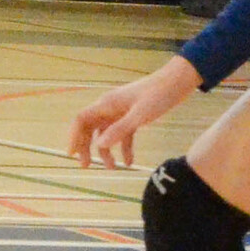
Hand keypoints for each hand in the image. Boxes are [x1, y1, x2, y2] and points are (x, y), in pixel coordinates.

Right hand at [70, 58, 199, 167]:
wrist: (177, 82)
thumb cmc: (158, 95)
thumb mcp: (140, 115)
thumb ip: (120, 130)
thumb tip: (99, 145)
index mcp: (107, 104)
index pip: (81, 120)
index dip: (74, 136)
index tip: (72, 154)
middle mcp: (110, 107)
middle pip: (90, 128)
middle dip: (86, 147)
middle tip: (87, 166)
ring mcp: (121, 111)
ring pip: (106, 133)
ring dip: (106, 151)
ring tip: (112, 168)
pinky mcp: (133, 115)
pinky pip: (123, 134)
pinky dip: (124, 148)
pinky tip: (130, 162)